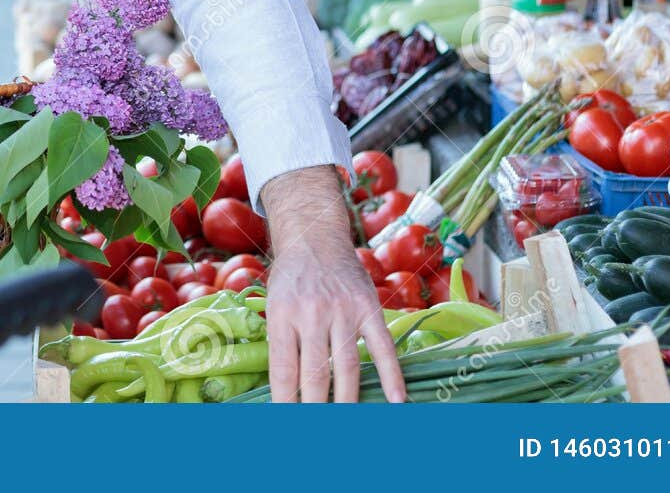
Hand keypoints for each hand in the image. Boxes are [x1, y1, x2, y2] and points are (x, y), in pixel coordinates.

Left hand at [261, 165, 405, 403]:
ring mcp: (343, 311)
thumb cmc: (291, 276)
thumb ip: (280, 341)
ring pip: (346, 368)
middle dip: (314, 411)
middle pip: (315, 376)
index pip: (284, 371)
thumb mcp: (272, 303)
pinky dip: (391, 375)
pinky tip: (396, 400)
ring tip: (344, 426)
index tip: (287, 425)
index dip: (286, 403)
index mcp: (282, 315)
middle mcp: (312, 314)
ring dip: (346, 403)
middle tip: (314, 433)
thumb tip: (285, 391)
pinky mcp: (369, 308)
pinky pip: (382, 347)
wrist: (315, 236)